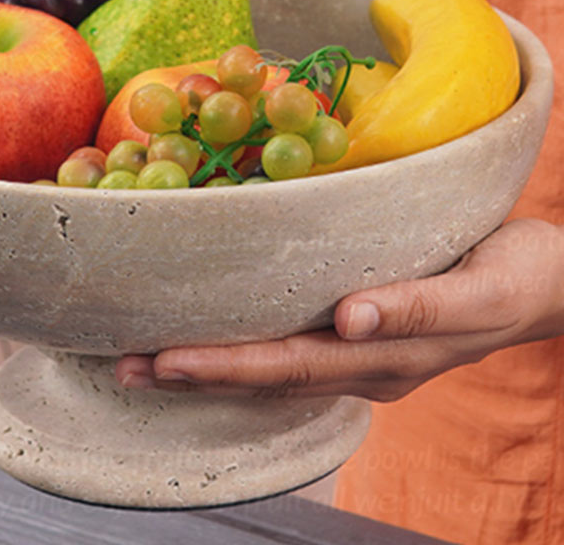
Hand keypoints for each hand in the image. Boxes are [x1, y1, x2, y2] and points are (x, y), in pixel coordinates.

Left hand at [116, 219, 563, 400]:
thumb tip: (352, 318)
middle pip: (268, 374)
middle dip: (198, 372)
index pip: (291, 365)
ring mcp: (360, 353)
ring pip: (274, 367)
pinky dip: (244, 349)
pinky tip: (209, 342)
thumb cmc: (520, 276)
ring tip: (146, 361)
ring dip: (210, 365)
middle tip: (128, 365)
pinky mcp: (362, 333)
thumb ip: (421, 307)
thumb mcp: (484, 288)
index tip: (167, 360)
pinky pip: (292, 349)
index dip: (228, 364)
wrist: (549, 286)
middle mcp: (363, 364)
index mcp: (387, 356)